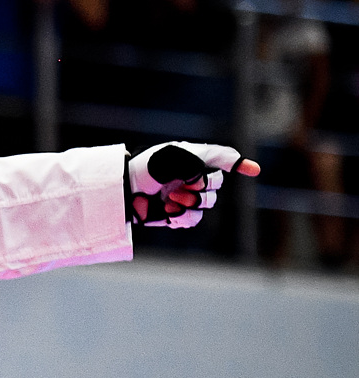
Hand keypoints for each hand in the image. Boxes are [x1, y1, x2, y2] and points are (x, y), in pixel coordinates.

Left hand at [125, 142, 259, 227]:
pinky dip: (182, 217)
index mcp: (195, 159)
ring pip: (207, 205)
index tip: (254, 171)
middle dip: (202, 187)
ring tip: (170, 199)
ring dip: (191, 203)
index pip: (223, 158)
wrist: (124, 190)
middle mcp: (193, 178)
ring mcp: (185, 197)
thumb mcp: (174, 157)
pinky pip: (192, 220)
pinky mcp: (176, 214)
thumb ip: (203, 159)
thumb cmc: (147, 167)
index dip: (239, 163)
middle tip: (180, 186)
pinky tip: (169, 211)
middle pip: (217, 186)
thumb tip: (225, 166)